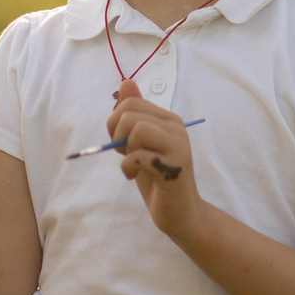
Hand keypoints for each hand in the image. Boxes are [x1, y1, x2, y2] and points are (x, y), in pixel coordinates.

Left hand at [106, 78, 201, 235]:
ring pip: (137, 130)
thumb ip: (134, 115)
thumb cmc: (156, 178)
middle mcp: (176, 128)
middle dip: (117, 135)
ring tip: (132, 164)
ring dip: (125, 151)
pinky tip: (134, 176)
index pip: (130, 102)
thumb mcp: (139, 144)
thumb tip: (126, 82)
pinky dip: (128, 167)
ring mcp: (178, 146)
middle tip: (125, 154)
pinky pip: (139, 156)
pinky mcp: (175, 166)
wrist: (180, 212)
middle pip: (130, 113)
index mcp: (167, 119)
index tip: (121, 142)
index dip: (115, 121)